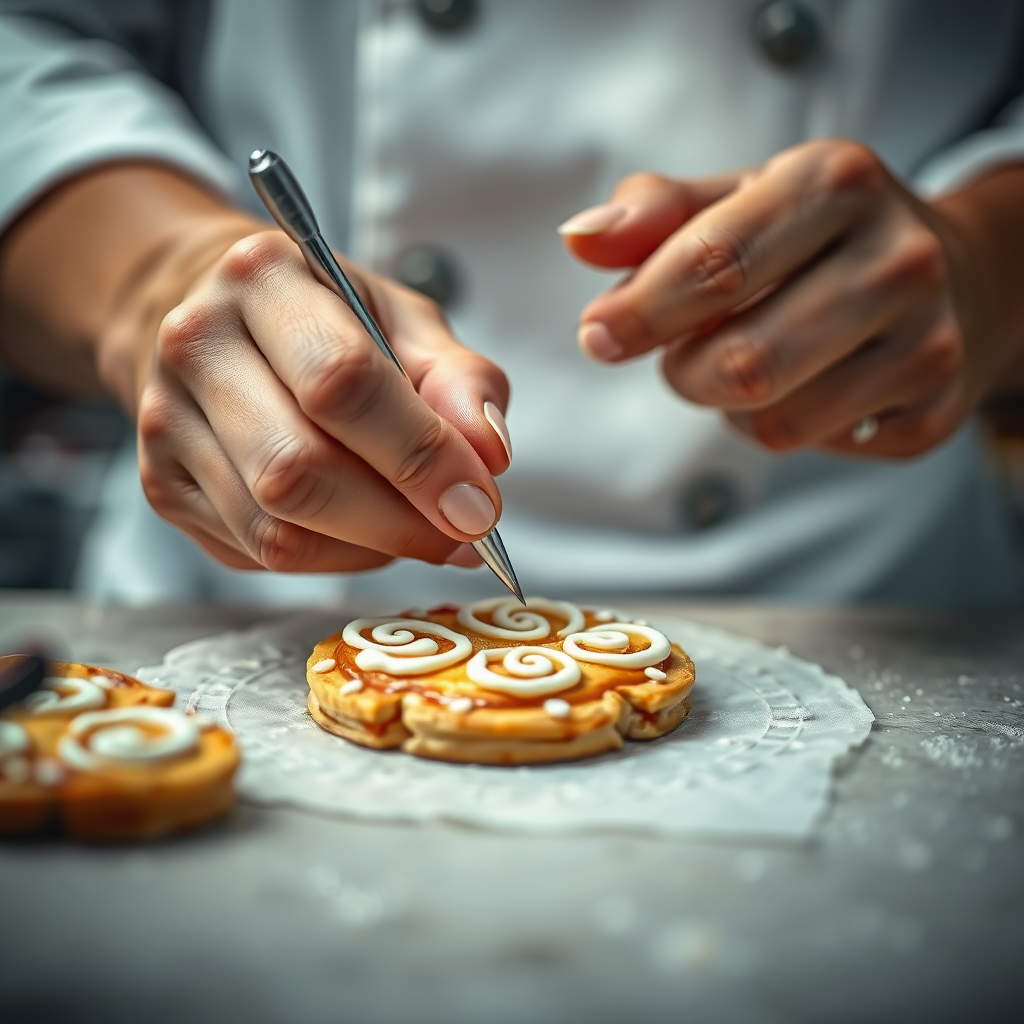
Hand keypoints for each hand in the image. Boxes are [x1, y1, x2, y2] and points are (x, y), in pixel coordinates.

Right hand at [0, 165, 510, 572]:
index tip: (478, 503)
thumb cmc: (328, 319)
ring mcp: (164, 422)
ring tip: (417, 527)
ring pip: (274, 530)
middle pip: (295, 470)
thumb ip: (459, 379)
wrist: (221, 323)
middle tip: (461, 532)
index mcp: (262, 278)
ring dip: (369, 547)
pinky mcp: (163, 486)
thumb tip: (489, 453)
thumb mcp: (405, 321)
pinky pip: (258, 554)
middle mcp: (196, 346)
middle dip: (397, 520)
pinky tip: (363, 530)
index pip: (340, 381)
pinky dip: (332, 557)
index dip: (419, 456)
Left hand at [560, 140, 1023, 456]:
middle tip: (682, 350)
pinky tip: (800, 384)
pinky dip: (778, 425)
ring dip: (727, 404)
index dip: (640, 311)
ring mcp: (928, 342)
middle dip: (684, 370)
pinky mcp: (933, 411)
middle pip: (741, 364)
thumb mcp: (742, 197)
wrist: (952, 271)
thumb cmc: (817, 234)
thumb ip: (657, 215)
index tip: (598, 334)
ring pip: (774, 423)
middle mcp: (899, 259)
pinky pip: (813, 447)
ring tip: (748, 357)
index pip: (714, 264)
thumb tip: (580, 240)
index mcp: (837, 182)